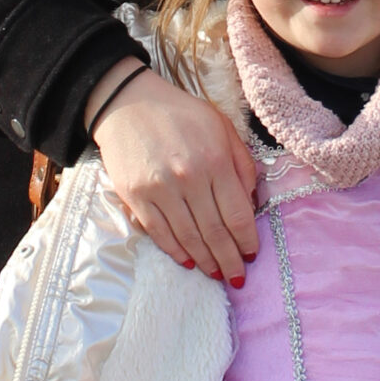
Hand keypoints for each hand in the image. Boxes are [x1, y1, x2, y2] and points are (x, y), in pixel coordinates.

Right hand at [86, 64, 258, 282]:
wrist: (127, 102)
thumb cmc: (180, 114)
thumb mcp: (222, 127)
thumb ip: (242, 163)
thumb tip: (251, 201)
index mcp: (215, 161)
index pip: (238, 214)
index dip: (247, 241)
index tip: (252, 255)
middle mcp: (190, 178)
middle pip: (216, 232)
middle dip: (229, 259)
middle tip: (238, 278)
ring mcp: (161, 189)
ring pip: (188, 237)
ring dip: (205, 261)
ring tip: (216, 274)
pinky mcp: (136, 196)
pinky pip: (159, 232)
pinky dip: (175, 251)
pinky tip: (187, 261)